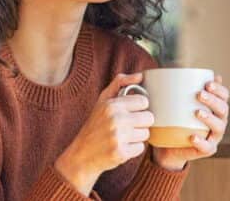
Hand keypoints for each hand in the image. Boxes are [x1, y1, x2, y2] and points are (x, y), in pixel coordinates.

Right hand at [55, 73, 153, 195]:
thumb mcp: (102, 101)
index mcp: (111, 105)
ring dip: (137, 136)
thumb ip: (120, 83)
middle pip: (149, 118)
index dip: (139, 108)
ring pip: (146, 133)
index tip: (130, 112)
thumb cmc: (95, 125)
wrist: (81, 154)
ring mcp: (118, 137)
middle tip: (127, 126)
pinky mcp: (121, 153)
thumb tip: (140, 75)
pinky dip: (132, 149)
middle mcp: (115, 119)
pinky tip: (120, 147)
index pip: (144, 102)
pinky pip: (140, 148)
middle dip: (140, 123)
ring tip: (123, 137)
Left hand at [152, 75, 229, 170]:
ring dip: (210, 118)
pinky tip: (192, 137)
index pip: (223, 95)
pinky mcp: (206, 149)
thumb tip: (170, 70)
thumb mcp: (173, 103)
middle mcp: (218, 121)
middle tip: (199, 94)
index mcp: (214, 107)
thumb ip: (174, 88)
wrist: (167, 146)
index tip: (207, 83)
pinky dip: (201, 142)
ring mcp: (213, 136)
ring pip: (219, 127)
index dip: (219, 88)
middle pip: (223, 109)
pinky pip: (207, 147)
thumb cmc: (173, 119)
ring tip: (197, 112)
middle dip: (213, 100)